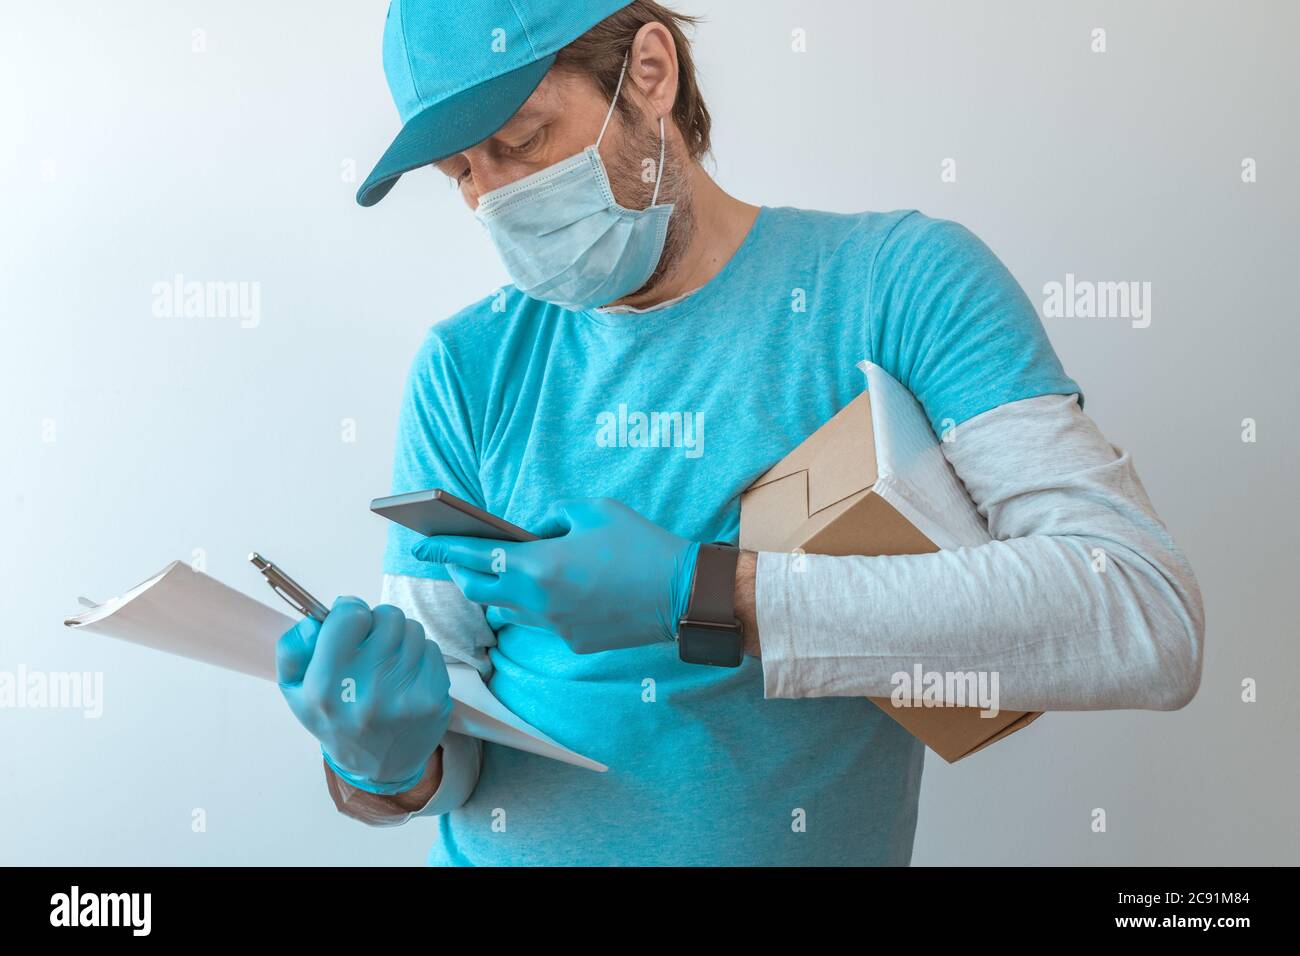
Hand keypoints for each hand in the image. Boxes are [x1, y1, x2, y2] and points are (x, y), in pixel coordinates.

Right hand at [276, 596, 454, 794]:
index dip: (350, 612)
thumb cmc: (335, 718)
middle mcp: (366, 692)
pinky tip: (405, 676)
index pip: (350, 616)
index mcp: (325, 687)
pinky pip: (432, 649)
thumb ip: (293, 648)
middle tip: (371, 643)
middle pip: (387, 616)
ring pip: (412, 629)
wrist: (377, 766)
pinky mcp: (433, 699)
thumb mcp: (295, 689)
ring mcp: (404, 696)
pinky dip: (419, 655)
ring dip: (400, 637)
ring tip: (387, 662)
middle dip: (378, 623)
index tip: (350, 623)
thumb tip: (315, 620)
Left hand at [411, 497, 699, 654]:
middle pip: (478, 592)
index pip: (474, 557)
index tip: (420, 543)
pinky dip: (539, 605)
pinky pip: (540, 622)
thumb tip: (533, 531)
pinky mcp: (573, 641)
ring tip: (509, 573)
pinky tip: (559, 590)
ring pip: (506, 612)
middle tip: (457, 558)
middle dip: (462, 574)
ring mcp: (554, 626)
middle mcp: (537, 601)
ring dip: (500, 593)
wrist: (682, 594)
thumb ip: (552, 515)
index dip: (443, 549)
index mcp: (538, 564)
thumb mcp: (593, 509)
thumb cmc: (639, 544)